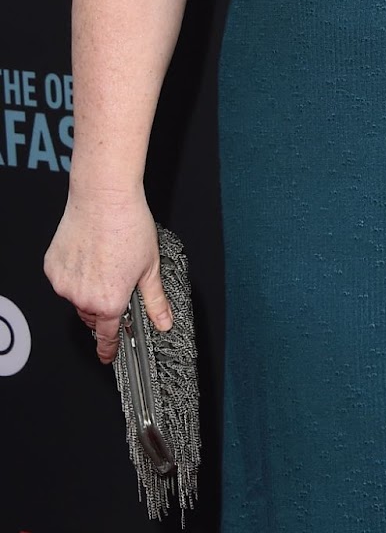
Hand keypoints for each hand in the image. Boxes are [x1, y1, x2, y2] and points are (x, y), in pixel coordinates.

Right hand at [44, 189, 172, 364]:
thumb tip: (164, 322)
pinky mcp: (52, 268)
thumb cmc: (129, 226)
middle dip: (104, 307)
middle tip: (116, 284)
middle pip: (93, 314)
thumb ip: (155, 300)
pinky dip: (75, 272)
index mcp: (109, 302)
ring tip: (104, 261)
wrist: (104, 198)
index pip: (107, 336)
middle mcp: (83, 298)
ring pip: (77, 297)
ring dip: (88, 289)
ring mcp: (64, 284)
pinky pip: (64, 279)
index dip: (109, 348)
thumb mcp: (150, 266)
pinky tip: (89, 253)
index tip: (108, 355)